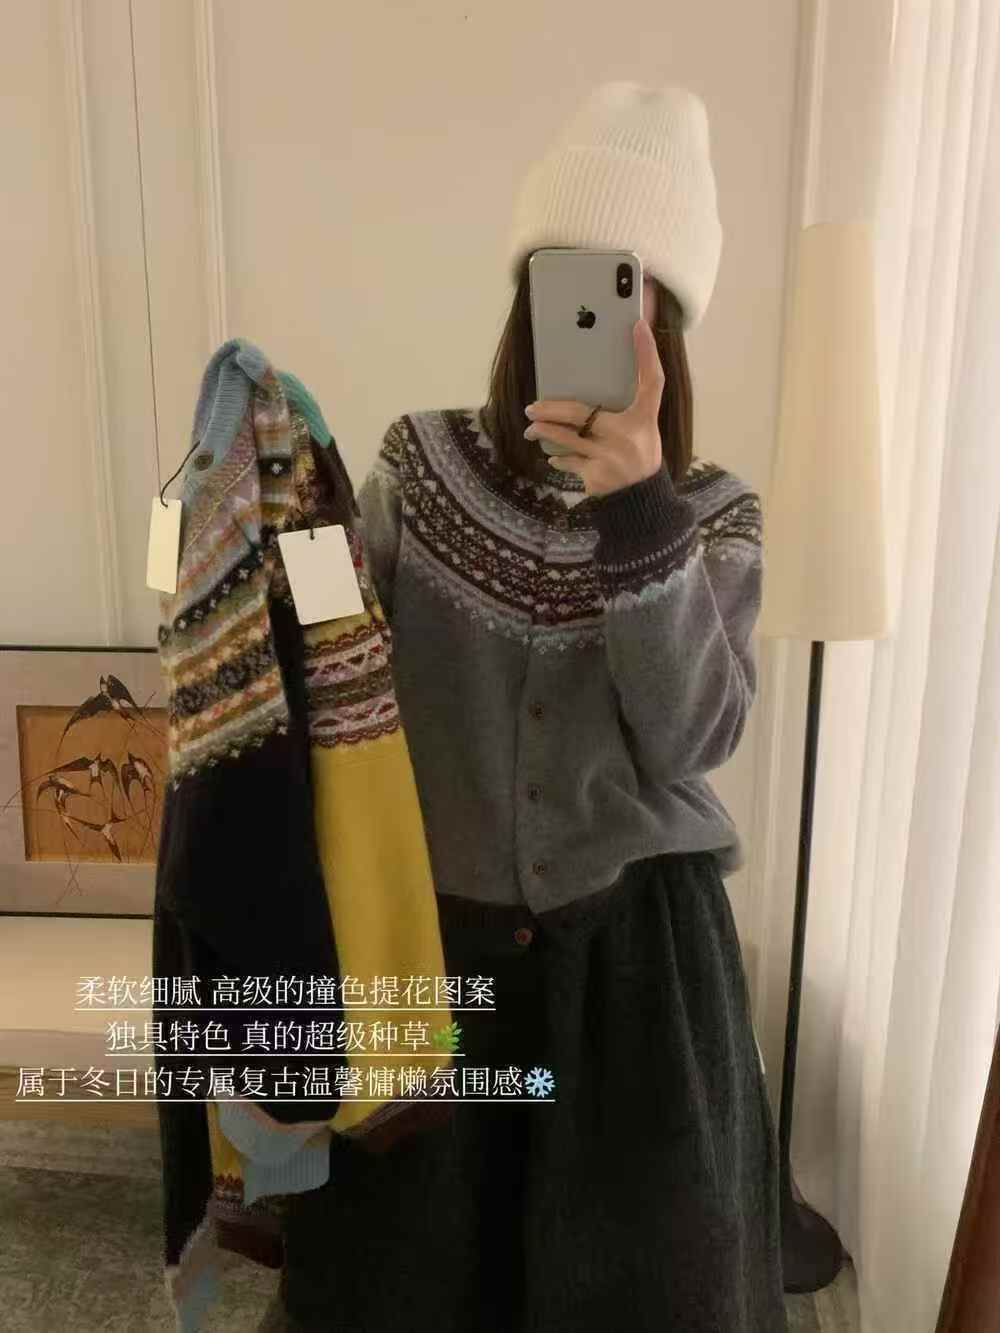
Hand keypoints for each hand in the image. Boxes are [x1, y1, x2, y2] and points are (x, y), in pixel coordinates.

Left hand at [523, 318, 664, 498]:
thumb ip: (629, 406)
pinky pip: (569, 462)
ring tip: (530, 429)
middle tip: (531, 407)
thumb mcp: (643, 428)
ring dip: (545, 432)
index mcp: (645, 418)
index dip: (646, 352)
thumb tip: (601, 384)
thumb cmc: (639, 455)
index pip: (651, 379)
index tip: (638, 325)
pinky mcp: (596, 476)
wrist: (641, 499)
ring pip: (567, 439)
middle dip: (552, 409)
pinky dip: (559, 459)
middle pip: (582, 414)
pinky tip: (552, 457)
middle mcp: (628, 435)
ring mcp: (609, 457)